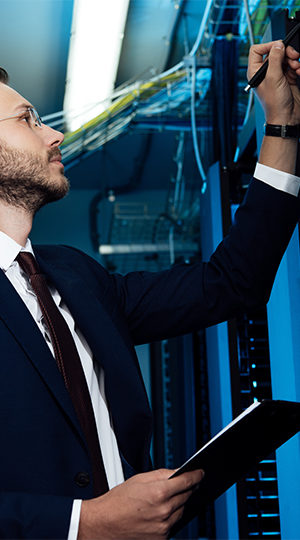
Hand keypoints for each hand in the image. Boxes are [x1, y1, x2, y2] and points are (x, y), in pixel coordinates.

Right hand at [78, 468, 203, 538]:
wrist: (103, 524)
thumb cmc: (117, 501)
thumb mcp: (139, 479)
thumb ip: (161, 474)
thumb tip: (177, 472)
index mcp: (159, 493)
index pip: (187, 482)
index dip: (196, 475)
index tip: (201, 473)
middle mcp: (164, 512)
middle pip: (186, 497)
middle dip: (186, 489)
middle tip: (185, 484)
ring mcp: (163, 528)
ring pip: (181, 511)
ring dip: (178, 504)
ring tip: (165, 499)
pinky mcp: (161, 539)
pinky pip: (173, 525)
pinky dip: (170, 518)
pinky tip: (159, 513)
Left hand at [247, 40, 299, 124]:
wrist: (286, 117)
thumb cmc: (275, 104)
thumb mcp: (274, 78)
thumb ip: (275, 59)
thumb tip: (277, 45)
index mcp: (255, 72)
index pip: (257, 50)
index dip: (268, 46)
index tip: (279, 47)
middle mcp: (265, 72)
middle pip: (275, 52)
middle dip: (285, 52)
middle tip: (293, 56)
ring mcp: (276, 75)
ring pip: (285, 58)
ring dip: (293, 60)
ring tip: (296, 67)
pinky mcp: (287, 78)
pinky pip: (292, 66)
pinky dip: (297, 67)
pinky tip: (298, 72)